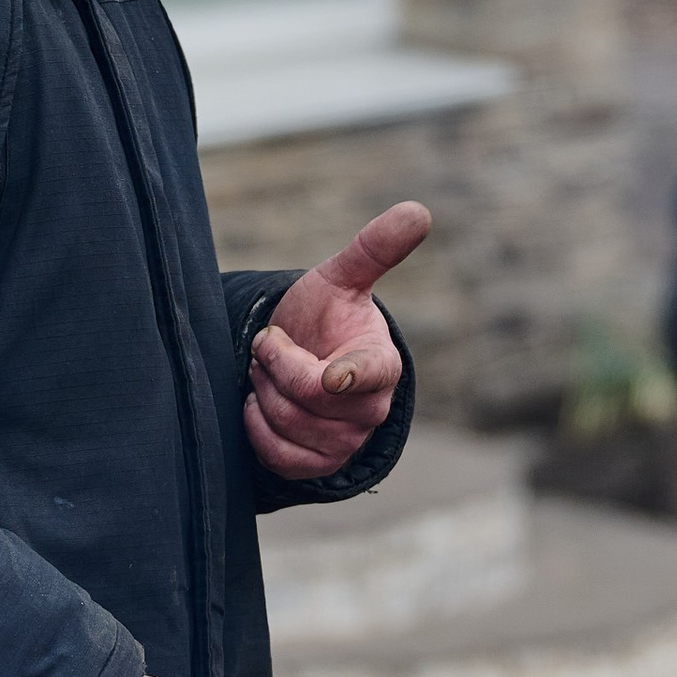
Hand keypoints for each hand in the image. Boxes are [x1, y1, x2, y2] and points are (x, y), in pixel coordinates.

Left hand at [245, 200, 430, 482]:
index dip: (350, 375)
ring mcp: (346, 442)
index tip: (332, 374)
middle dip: (274, 361)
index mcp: (382, 362)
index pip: (371, 374)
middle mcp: (370, 409)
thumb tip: (418, 210)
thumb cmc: (326, 316)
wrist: (304, 360)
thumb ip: (375, 248)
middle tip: (271, 342)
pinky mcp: (319, 466)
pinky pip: (278, 455)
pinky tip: (260, 402)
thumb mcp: (342, 278)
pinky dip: (257, 427)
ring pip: (287, 421)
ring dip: (264, 390)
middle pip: (307, 393)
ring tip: (269, 370)